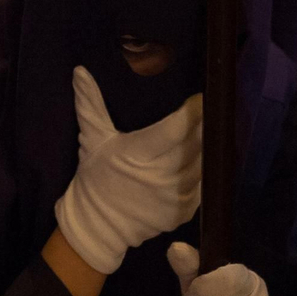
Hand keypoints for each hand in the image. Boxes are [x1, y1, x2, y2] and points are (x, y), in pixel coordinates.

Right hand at [54, 66, 202, 274]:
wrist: (98, 224)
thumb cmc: (95, 176)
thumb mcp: (92, 139)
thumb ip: (90, 104)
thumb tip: (80, 71)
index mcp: (136, 154)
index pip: (173, 130)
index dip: (192, 113)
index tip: (204, 98)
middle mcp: (159, 176)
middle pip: (196, 145)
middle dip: (208, 126)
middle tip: (216, 110)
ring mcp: (174, 196)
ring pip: (205, 164)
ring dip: (210, 147)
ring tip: (214, 131)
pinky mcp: (185, 210)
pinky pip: (204, 185)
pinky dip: (205, 171)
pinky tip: (204, 158)